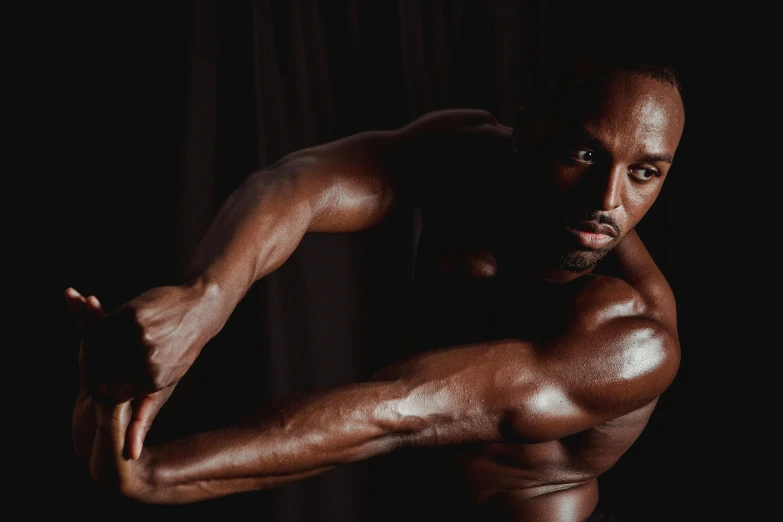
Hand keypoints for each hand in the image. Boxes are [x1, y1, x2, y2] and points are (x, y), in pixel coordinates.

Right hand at [67, 281, 221, 458]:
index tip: (96, 380)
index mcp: (153, 382)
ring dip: (92, 344)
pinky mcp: (133, 315)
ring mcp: (138, 337)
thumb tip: (130, 455)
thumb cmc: (180, 351)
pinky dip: (96, 326)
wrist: (198, 309)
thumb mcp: (166, 385)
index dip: (94, 388)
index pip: (101, 395)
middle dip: (91, 364)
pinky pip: (101, 326)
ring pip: (94, 347)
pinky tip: (104, 325)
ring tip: (102, 341)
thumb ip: (142, 417)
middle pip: (94, 370)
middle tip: (95, 357)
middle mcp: (145, 361)